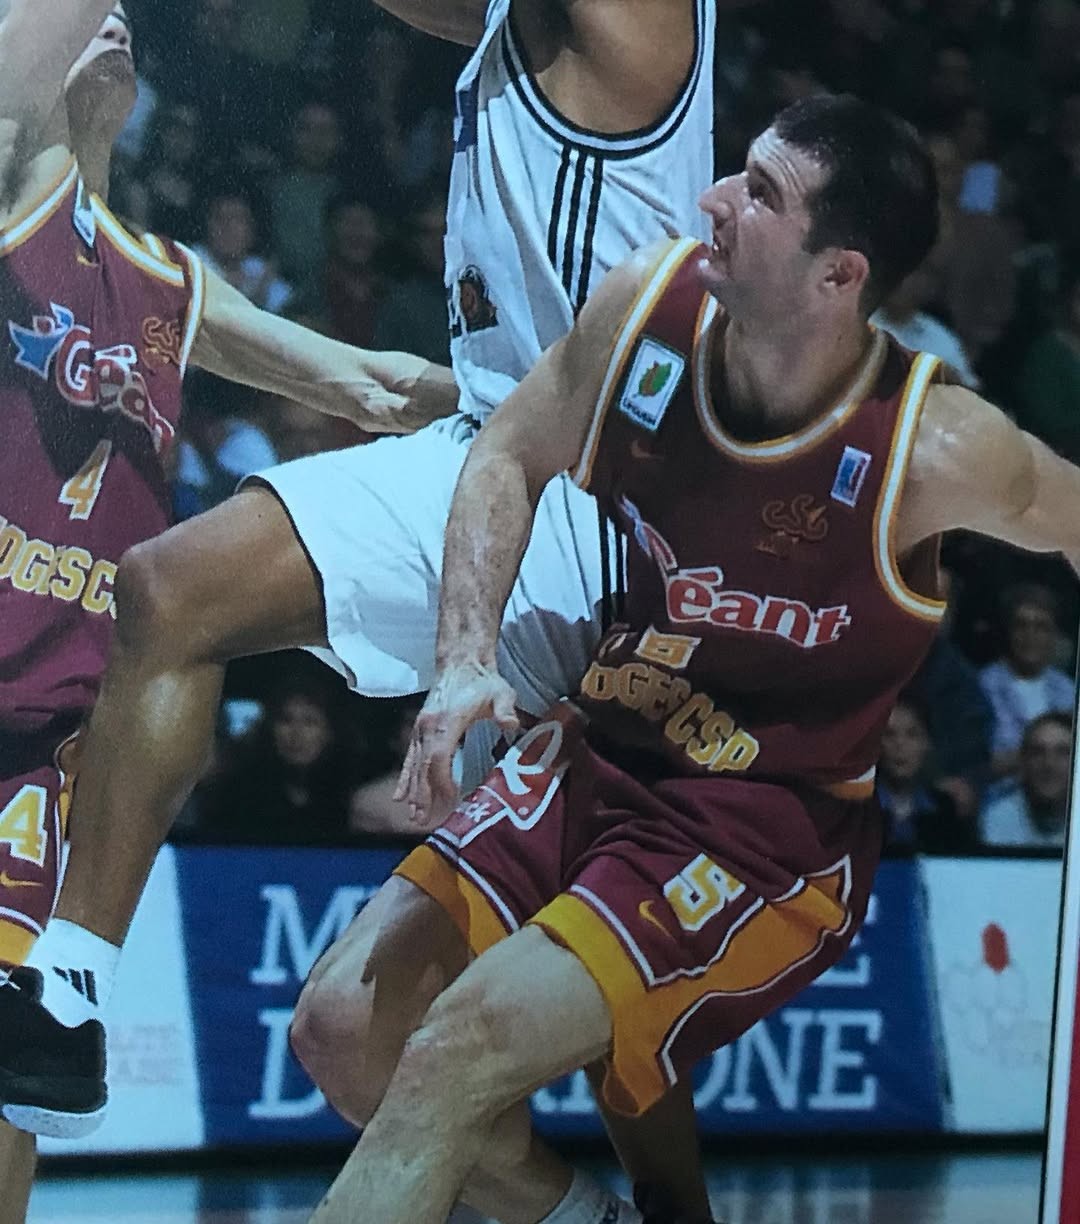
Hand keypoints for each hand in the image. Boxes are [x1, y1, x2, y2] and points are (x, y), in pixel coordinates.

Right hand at [395, 662, 519, 830]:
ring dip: (413, 791)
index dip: (442, 781)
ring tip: (413, 816)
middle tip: (423, 821)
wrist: (461, 660)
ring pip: (414, 765)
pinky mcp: (420, 730)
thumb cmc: (482, 680)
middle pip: (423, 767)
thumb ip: (505, 708)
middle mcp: (428, 727)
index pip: (439, 757)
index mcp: (446, 721)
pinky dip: (404, 778)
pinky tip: (399, 796)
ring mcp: (421, 728)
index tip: (449, 802)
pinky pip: (409, 758)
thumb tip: (511, 723)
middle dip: (423, 795)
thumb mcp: (500, 692)